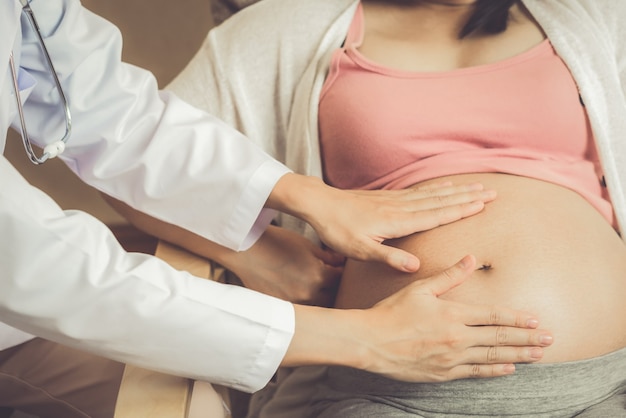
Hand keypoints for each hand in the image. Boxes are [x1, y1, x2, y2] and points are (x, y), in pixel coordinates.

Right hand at [223, 225, 343, 305]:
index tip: (337, 269)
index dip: (340, 273)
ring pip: (315, 307)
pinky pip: (298, 310)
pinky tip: (295, 291)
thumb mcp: (306, 245)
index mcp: (318, 275)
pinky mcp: (280, 308)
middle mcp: (308, 293)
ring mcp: (293, 303)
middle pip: (331, 297)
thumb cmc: (276, 243)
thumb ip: (327, 257)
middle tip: (327, 279)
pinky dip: (300, 303)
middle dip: (331, 288)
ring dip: (317, 298)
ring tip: (309, 286)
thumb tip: (342, 262)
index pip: (340, 280)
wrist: (246, 250)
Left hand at [267, 174, 496, 271]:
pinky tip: (445, 186)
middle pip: (441, 201)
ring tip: (477, 185)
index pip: (436, 215)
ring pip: (433, 194)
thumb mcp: (360, 251)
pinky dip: (437, 188)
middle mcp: (401, 207)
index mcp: (397, 222)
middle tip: (493, 192)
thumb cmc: (338, 230)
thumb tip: (416, 267)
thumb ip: (388, 258)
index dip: (461, 210)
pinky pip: (419, 191)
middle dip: (468, 197)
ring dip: (457, 190)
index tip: (483, 204)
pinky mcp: (388, 197)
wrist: (320, 205)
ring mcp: (395, 200)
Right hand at [354, 255, 552, 380]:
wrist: (370, 342)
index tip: (536, 320)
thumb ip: (449, 276)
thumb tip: (471, 258)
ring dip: (519, 356)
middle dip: (528, 338)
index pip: (494, 316)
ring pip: (493, 357)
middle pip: (500, 338)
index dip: (518, 318)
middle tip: (550, 339)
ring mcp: (451, 358)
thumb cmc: (392, 312)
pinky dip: (495, 371)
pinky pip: (476, 373)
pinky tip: (509, 369)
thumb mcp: (420, 288)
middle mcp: (457, 337)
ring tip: (538, 355)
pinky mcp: (443, 373)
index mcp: (453, 314)